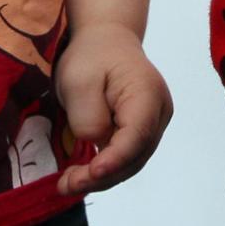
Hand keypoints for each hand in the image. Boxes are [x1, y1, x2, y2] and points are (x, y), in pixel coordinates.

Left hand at [56, 22, 173, 194]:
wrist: (107, 40)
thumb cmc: (92, 56)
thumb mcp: (79, 80)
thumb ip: (88, 116)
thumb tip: (96, 143)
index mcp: (147, 94)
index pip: (136, 136)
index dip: (115, 160)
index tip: (90, 174)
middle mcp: (158, 113)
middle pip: (135, 155)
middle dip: (102, 176)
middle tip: (65, 186)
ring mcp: (153, 124)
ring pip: (131, 161)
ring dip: (101, 178)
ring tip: (67, 184)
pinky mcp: (141, 131)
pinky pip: (126, 156)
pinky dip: (105, 169)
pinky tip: (81, 174)